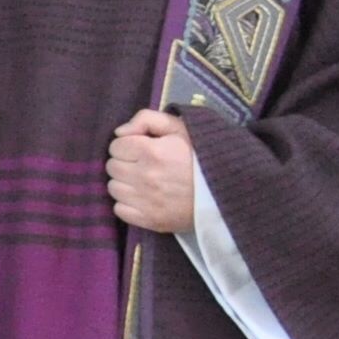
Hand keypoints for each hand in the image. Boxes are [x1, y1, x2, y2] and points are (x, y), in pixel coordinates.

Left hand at [107, 109, 198, 234]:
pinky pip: (119, 209)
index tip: (141, 148)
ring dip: (125, 183)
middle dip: (125, 163)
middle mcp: (145, 177)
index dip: (128, 145)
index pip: (116, 146)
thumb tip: (120, 132)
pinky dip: (127, 203)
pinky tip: (144, 197)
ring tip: (144, 181)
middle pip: (112, 167)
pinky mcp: (149, 220)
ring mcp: (146, 201)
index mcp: (152, 152)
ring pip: (113, 188)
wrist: (226, 191)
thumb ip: (147, 119)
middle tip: (144, 164)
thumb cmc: (201, 155)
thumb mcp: (181, 127)